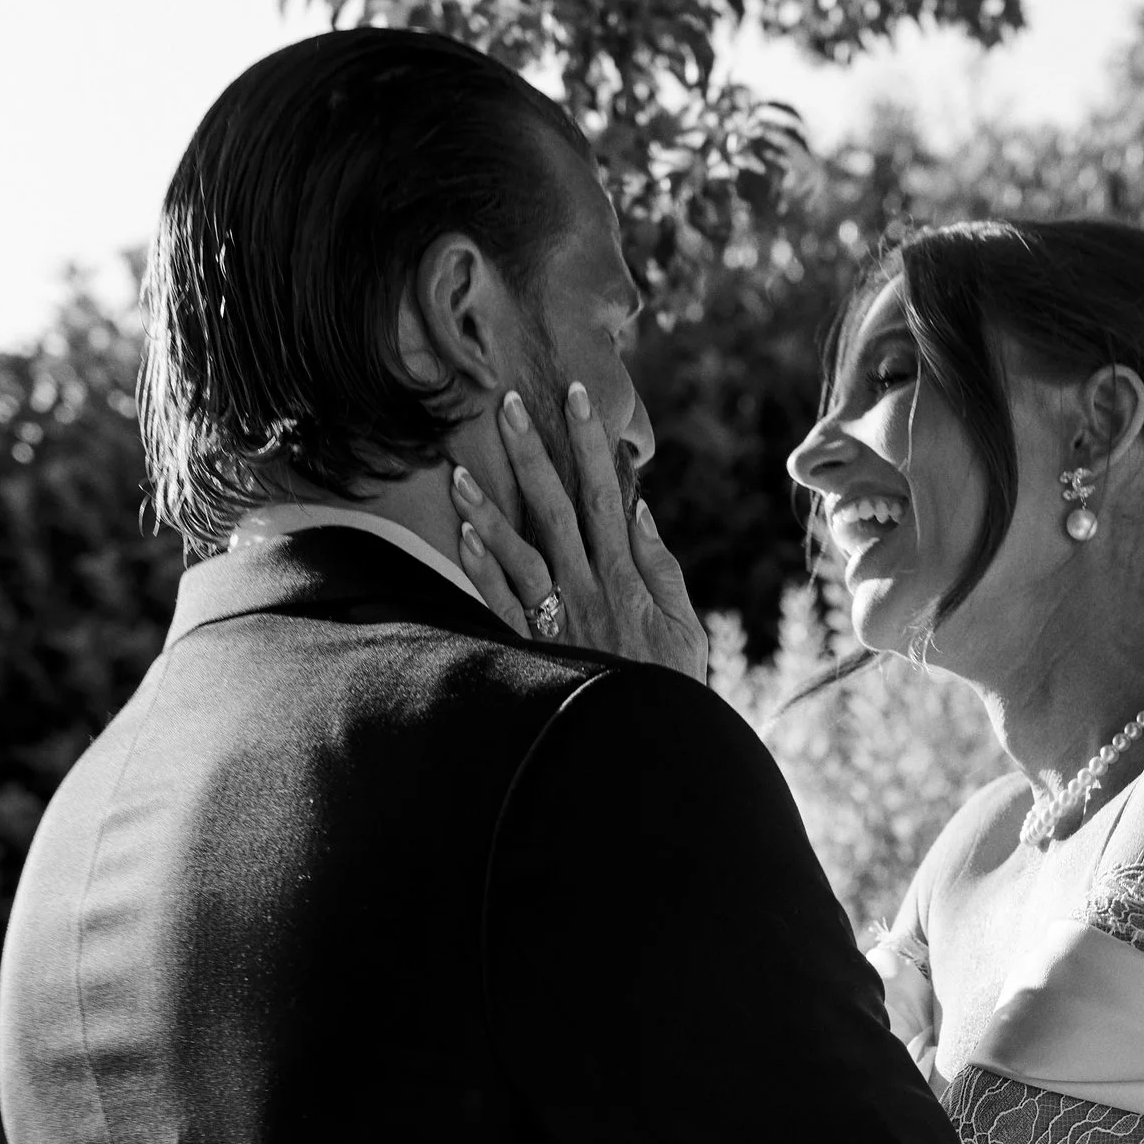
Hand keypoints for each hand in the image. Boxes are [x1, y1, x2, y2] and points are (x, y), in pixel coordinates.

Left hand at [451, 384, 707, 682]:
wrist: (642, 745)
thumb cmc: (670, 686)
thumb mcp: (686, 626)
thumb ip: (663, 568)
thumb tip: (639, 511)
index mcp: (626, 576)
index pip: (605, 495)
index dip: (590, 444)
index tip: (577, 398)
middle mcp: (586, 588)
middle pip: (555, 509)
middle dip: (533, 453)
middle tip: (508, 404)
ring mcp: (554, 618)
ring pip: (518, 552)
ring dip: (489, 508)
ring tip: (457, 469)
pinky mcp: (531, 649)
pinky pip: (500, 605)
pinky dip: (481, 569)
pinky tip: (462, 534)